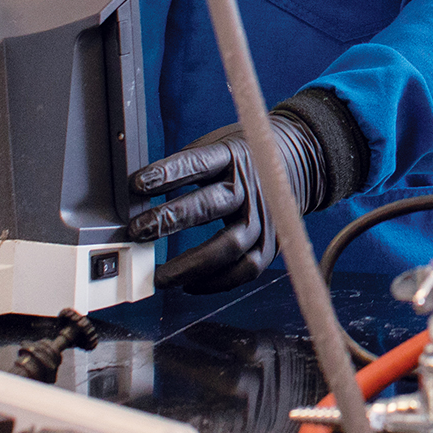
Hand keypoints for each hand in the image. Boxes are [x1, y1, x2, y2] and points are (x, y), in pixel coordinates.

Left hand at [130, 108, 326, 293]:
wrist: (296, 162)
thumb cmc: (242, 159)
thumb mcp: (218, 147)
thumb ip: (186, 167)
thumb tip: (137, 193)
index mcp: (234, 156)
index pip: (198, 164)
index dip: (167, 174)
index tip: (136, 185)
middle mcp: (251, 186)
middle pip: (211, 206)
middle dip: (171, 219)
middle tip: (137, 231)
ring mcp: (264, 216)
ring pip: (229, 245)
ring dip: (190, 264)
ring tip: (159, 276)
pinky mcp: (271, 242)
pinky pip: (245, 269)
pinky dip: (215, 282)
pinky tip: (189, 284)